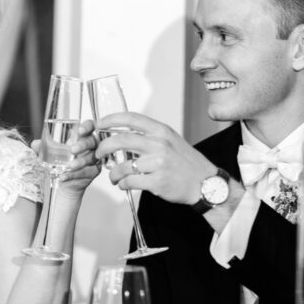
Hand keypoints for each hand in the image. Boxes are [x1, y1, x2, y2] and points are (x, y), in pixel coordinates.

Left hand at [31, 119, 100, 197]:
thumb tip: (35, 144)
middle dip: (83, 144)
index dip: (88, 126)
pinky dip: (74, 175)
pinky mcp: (93, 171)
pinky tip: (64, 176)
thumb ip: (43, 147)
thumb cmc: (59, 162)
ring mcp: (94, 159)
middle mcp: (90, 146)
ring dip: (80, 162)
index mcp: (82, 136)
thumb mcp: (49, 153)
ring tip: (68, 167)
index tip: (80, 130)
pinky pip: (87, 172)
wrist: (63, 182)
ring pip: (91, 158)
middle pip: (93, 141)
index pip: (90, 126)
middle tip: (72, 149)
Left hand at [95, 112, 218, 204]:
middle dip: (103, 147)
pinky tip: (124, 185)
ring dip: (112, 173)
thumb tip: (123, 135)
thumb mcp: (171, 141)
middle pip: (121, 140)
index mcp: (161, 131)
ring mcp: (158, 163)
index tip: (99, 124)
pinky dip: (122, 184)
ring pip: (122, 166)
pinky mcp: (157, 181)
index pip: (131, 118)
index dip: (111, 119)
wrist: (205, 183)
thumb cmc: (186, 163)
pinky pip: (129, 181)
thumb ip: (150, 136)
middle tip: (98, 153)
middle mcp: (159, 144)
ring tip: (113, 177)